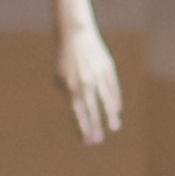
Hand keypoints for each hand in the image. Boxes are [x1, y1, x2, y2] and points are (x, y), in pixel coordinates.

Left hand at [55, 24, 122, 144]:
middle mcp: (85, 83)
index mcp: (70, 87)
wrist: (74, 34)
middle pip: (92, 110)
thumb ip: (67, 94)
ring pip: (106, 100)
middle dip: (95, 127)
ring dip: (110, 115)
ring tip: (114, 127)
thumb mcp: (59, 77)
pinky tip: (116, 110)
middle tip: (97, 141)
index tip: (85, 142)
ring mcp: (98, 76)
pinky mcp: (108, 69)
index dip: (82, 128)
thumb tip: (78, 112)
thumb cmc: (63, 58)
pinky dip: (115, 100)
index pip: (78, 113)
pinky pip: (113, 88)